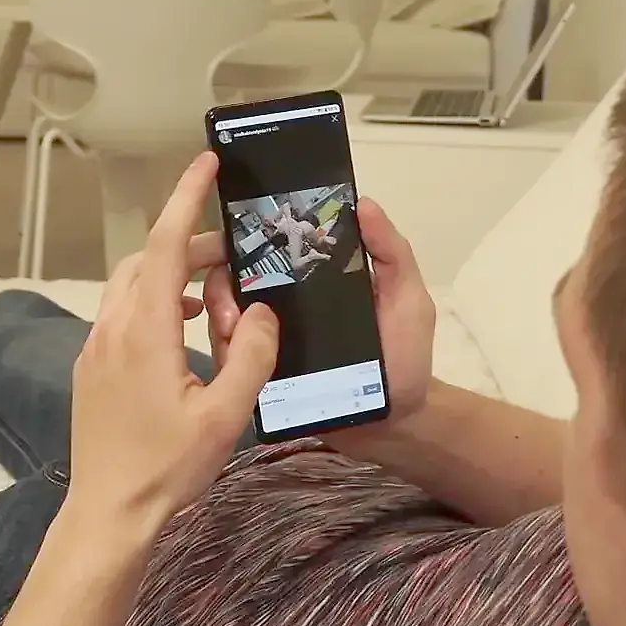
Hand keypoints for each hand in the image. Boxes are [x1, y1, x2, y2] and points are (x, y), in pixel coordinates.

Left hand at [69, 153, 280, 532]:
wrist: (109, 511)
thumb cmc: (167, 467)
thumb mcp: (227, 414)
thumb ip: (250, 355)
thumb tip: (261, 311)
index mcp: (145, 331)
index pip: (165, 245)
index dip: (186, 198)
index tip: (206, 164)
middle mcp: (113, 328)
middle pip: (149, 259)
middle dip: (190, 245)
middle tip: (234, 255)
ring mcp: (95, 347)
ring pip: (131, 285)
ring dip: (172, 274)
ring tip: (215, 296)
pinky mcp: (90, 367)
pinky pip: (121, 312)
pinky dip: (154, 301)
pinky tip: (183, 330)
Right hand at [200, 197, 434, 446]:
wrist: (398, 423)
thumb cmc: (405, 354)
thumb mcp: (406, 298)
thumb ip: (391, 253)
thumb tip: (362, 203)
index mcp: (310, 282)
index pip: (267, 251)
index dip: (243, 238)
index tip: (231, 231)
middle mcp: (282, 309)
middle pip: (233, 282)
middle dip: (218, 279)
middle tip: (226, 291)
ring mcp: (270, 345)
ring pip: (225, 319)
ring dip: (220, 313)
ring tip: (231, 323)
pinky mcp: (264, 380)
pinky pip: (233, 363)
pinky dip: (226, 352)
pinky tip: (232, 350)